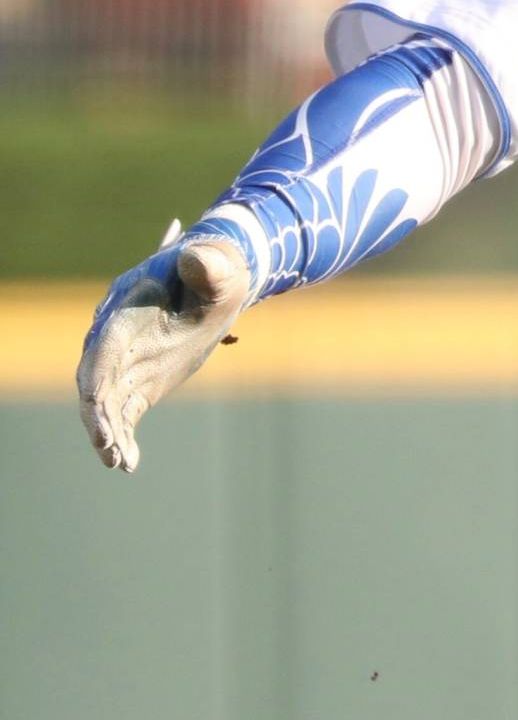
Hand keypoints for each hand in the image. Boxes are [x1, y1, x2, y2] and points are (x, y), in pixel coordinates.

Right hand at [75, 224, 253, 470]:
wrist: (219, 280)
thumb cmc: (218, 272)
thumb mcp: (219, 269)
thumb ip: (206, 265)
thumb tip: (196, 255)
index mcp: (127, 311)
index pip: (102, 348)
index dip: (97, 376)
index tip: (97, 404)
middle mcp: (117, 340)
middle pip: (95, 380)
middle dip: (97, 413)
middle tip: (108, 446)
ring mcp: (127, 364)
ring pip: (106, 403)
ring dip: (109, 433)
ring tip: (119, 462)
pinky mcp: (139, 383)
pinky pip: (124, 413)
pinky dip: (124, 437)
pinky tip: (130, 464)